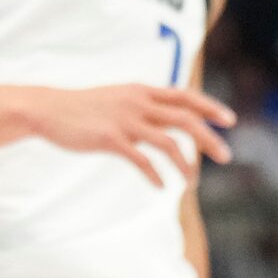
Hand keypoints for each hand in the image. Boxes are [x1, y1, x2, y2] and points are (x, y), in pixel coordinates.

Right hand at [22, 83, 235, 187]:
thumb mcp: (117, 97)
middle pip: (184, 118)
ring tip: (192, 182)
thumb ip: (143, 106)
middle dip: (209, 138)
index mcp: (140, 90)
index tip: (229, 120)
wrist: (47, 109)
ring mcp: (123, 120)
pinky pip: (141, 160)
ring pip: (168, 142)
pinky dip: (155, 175)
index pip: (184, 95)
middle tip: (226, 157)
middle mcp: (136, 102)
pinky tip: (161, 186)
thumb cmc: (83, 107)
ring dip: (186, 164)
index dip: (209, 106)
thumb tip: (168, 120)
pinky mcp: (110, 138)